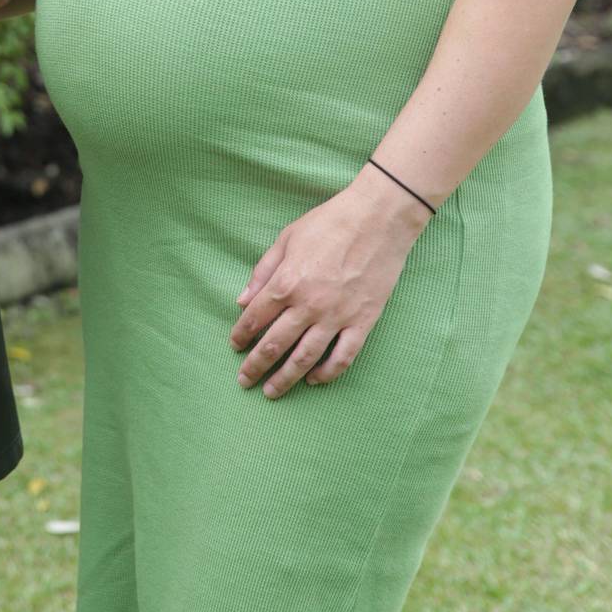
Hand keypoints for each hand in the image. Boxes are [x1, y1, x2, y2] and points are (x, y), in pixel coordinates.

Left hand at [228, 170, 431, 398]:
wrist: (378, 219)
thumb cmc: (329, 222)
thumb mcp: (287, 238)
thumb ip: (263, 271)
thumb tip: (241, 300)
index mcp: (286, 282)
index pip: (255, 317)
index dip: (241, 335)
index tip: (234, 346)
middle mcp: (308, 305)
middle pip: (275, 345)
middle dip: (255, 366)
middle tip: (244, 380)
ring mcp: (337, 317)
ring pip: (305, 359)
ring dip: (285, 379)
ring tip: (271, 392)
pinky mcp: (363, 322)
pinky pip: (343, 358)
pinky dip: (327, 374)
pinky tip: (314, 380)